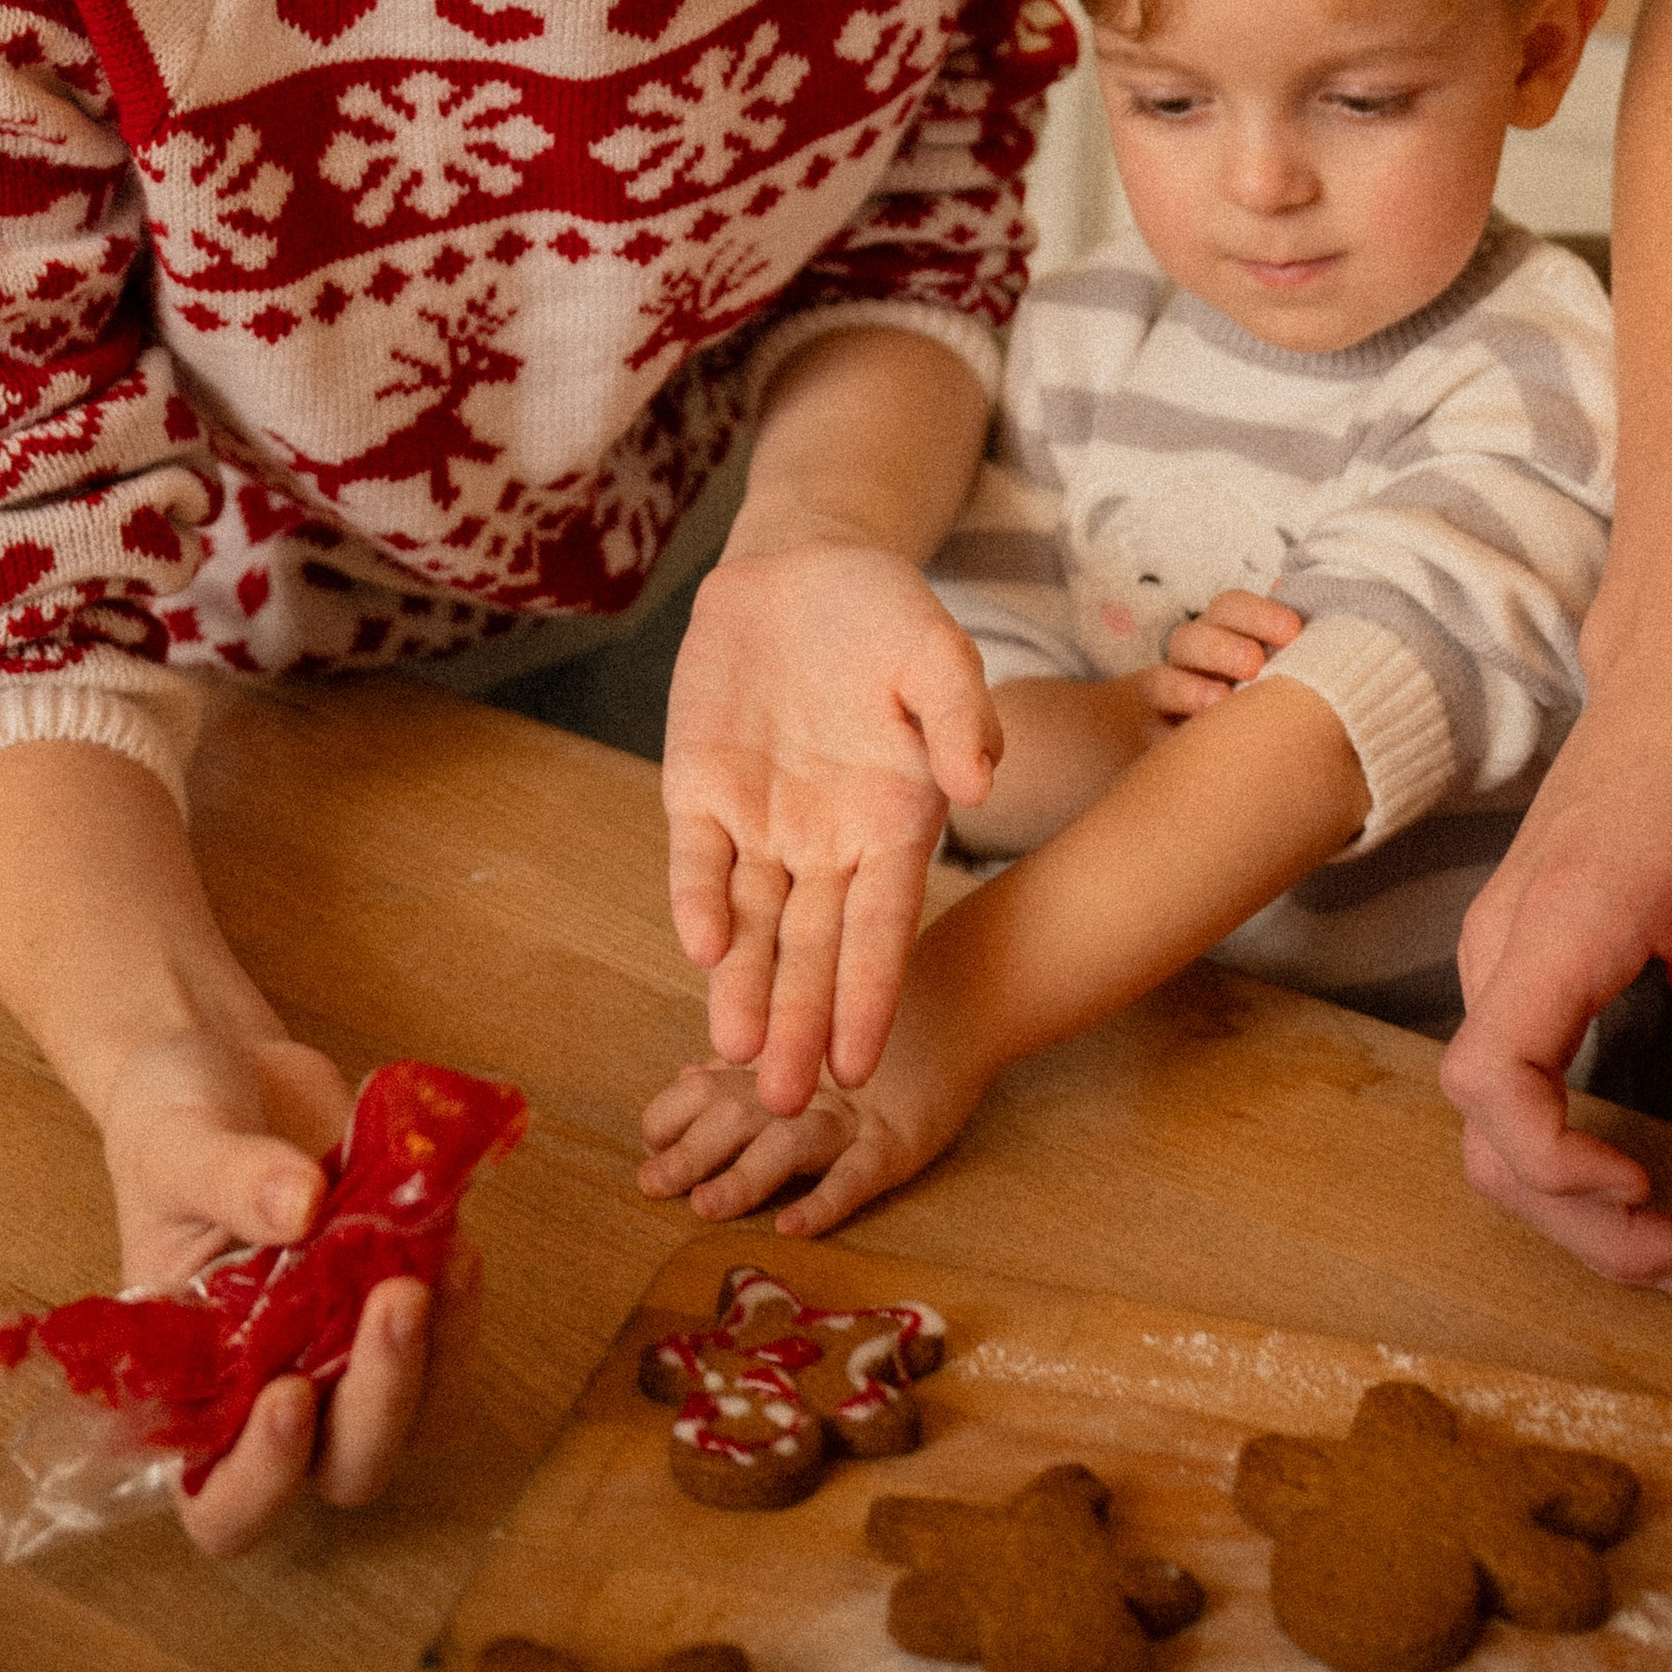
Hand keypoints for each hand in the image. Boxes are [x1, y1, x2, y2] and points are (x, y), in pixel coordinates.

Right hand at [99, 1030, 480, 1557]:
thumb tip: (299, 1208)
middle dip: (380, 1402)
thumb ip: (228, 1178)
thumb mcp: (172, 1139)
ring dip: (439, 1356)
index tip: (289, 1395)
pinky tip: (458, 1236)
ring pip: (417, 1416)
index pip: (218, 1503)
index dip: (261, 1481)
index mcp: (187, 1386)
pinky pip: (448, 1338)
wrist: (229, 1065)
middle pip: (345, 1468)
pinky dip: (460, 1301)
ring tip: (446, 1258)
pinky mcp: (396, 1298)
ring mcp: (341, 1349)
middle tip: (396, 1297)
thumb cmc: (173, 1119)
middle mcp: (268, 1389)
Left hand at [636, 1000, 992, 1237]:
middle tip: (651, 1184)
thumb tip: (683, 1081)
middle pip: (735, 1116)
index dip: (670, 1116)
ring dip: (743, 1176)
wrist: (962, 1004)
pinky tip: (792, 1226)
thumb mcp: (800, 1046)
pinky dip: (823, 1201)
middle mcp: (802, 1086)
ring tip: (706, 1207)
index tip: (648, 1144)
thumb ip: (742, 1068)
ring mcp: (849, 1116)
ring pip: (788, 1144)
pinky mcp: (896, 1142)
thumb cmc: (871, 1033)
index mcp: (772, 1061)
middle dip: (689, 1151)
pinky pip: (855, 1175)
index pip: (702, 1087)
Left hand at [663, 541, 997, 1115]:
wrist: (803, 565)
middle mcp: (825, 839)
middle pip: (812, 949)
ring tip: (737, 1057)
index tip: (860, 1064)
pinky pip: (696, 859)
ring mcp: (758, 820)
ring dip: (744, 987)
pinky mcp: (698, 789)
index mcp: (893, 821)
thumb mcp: (939, 650)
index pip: (880, 927)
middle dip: (800, 1024)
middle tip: (785, 1106)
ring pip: (751, 923)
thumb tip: (975, 785)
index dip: (867, 994)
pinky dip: (697, 901)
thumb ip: (959, 715)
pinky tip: (704, 948)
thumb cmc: (886, 614)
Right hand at [1145, 590, 1303, 725]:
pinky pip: (1151, 730)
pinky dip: (1169, 732)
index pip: (1230, 608)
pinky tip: (1197, 735)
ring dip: (1190, 688)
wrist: (1258, 761)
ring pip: (1159, 680)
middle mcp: (1193, 659)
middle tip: (1254, 664)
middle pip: (1189, 638)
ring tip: (1222, 701)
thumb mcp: (1294, 665)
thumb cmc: (1283, 696)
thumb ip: (1297, 638)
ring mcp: (1171, 695)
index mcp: (1226, 633)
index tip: (1292, 631)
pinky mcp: (1160, 734)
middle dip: (1221, 647)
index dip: (1257, 614)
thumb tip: (1303, 597)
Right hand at [1441, 638, 1671, 1304]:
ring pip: (1497, 1119)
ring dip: (1577, 1202)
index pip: (1491, 1082)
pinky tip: (1652, 1181)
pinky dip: (1572, 1154)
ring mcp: (1503, 955)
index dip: (1555, 1165)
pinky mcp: (1525, 964)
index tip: (1649, 1188)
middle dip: (1583, 1222)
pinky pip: (1519, 1083)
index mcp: (1556, 925)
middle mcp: (1502, 947)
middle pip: (1486, 1131)